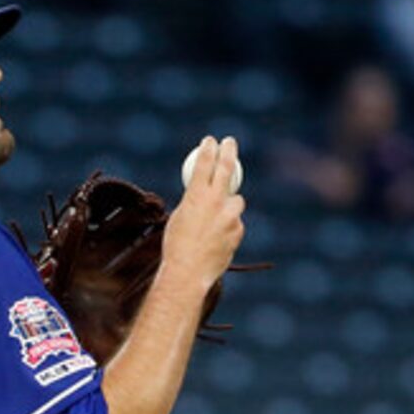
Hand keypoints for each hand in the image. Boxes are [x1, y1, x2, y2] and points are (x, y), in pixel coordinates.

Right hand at [162, 136, 247, 289]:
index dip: (208, 148)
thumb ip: (194, 202)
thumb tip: (200, 192)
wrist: (188, 272)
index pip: (205, 162)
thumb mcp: (179, 217)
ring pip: (236, 201)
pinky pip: (235, 223)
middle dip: (229, 151)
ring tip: (214, 222)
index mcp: (196, 195)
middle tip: (229, 143)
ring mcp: (230, 216)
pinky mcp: (238, 230)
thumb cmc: (176, 246)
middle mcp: (216, 201)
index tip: (210, 141)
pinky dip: (228, 228)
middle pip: (227, 168)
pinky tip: (215, 242)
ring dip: (229, 205)